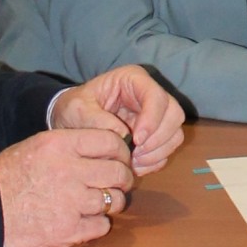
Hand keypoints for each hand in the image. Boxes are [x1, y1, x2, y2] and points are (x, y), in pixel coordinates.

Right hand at [0, 126, 136, 246]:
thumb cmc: (9, 177)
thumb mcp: (36, 147)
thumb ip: (72, 146)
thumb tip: (110, 149)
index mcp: (60, 145)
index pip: (110, 141)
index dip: (121, 152)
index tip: (121, 159)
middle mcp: (69, 171)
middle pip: (118, 172)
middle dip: (123, 179)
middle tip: (118, 183)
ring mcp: (71, 203)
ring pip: (114, 201)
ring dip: (111, 203)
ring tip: (98, 202)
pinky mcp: (69, 231)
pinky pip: (103, 226)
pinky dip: (98, 224)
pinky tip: (84, 219)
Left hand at [52, 66, 184, 173]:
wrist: (72, 121)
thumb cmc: (74, 108)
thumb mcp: (77, 109)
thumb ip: (97, 120)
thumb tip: (124, 135)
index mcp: (134, 80)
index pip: (157, 97)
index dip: (152, 119)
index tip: (137, 139)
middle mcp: (150, 95)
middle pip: (174, 115)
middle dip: (158, 139)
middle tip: (136, 154)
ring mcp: (156, 116)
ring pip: (175, 134)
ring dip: (157, 152)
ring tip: (133, 162)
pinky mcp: (155, 135)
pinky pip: (167, 150)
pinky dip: (154, 161)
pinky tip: (135, 166)